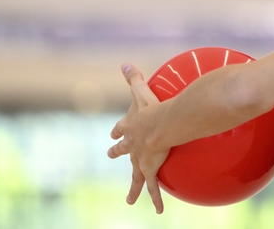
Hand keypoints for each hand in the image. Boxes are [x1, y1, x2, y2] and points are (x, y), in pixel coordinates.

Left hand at [108, 63, 169, 213]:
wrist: (161, 126)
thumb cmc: (153, 108)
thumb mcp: (142, 92)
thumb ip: (133, 78)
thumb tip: (124, 63)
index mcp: (131, 127)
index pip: (121, 130)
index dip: (117, 132)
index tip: (112, 135)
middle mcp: (133, 145)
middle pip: (123, 151)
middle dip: (118, 153)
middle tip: (112, 155)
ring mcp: (140, 159)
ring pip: (136, 175)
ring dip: (133, 186)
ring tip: (129, 199)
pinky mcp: (150, 169)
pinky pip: (153, 187)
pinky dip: (155, 198)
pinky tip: (156, 210)